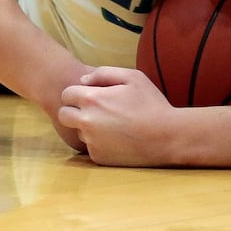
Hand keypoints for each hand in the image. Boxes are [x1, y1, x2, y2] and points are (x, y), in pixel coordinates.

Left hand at [58, 66, 179, 165]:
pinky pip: (91, 146)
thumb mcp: (133, 77)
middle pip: (64, 115)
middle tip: (95, 110)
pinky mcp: (98, 157)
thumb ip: (104, 73)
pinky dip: (100, 142)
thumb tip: (83, 80)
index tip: (91, 95)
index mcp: (92, 99)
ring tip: (113, 124)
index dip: (77, 93)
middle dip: (74, 111)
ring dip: (88, 127)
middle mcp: (86, 121)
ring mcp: (91, 141)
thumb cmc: (151, 104)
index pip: (67, 94)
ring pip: (78, 131)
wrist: (166, 137)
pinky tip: (119, 137)